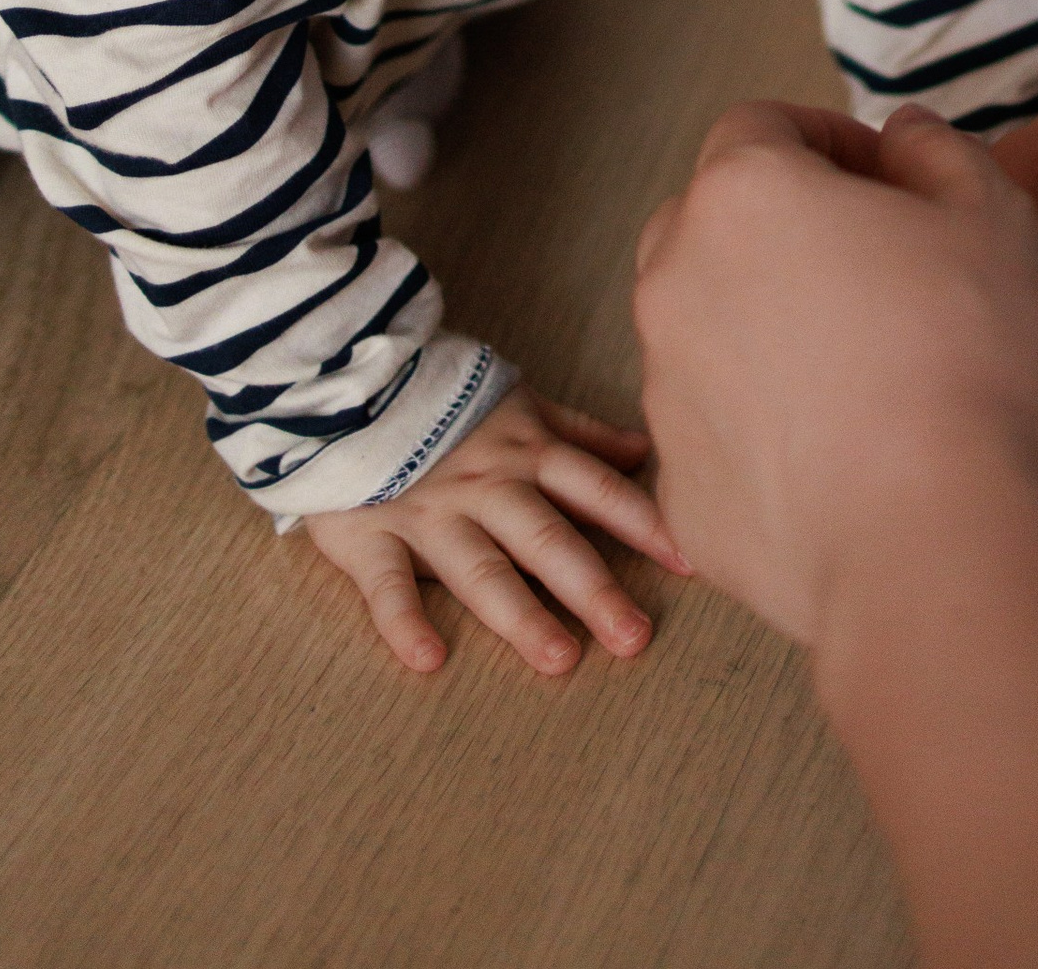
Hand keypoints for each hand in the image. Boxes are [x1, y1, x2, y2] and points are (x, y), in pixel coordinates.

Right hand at [306, 381, 689, 676]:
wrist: (347, 378)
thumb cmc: (444, 401)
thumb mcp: (518, 404)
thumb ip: (579, 433)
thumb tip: (640, 450)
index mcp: (524, 453)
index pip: (595, 490)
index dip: (643, 523)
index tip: (691, 561)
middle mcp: (486, 486)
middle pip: (546, 539)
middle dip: (592, 588)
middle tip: (634, 638)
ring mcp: (429, 512)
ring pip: (481, 567)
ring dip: (519, 614)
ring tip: (559, 659)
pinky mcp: (371, 535)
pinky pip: (387, 583)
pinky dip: (404, 620)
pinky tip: (429, 659)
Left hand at [632, 100, 1037, 649]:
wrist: (938, 547)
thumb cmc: (972, 363)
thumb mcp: (994, 213)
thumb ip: (937, 150)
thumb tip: (904, 139)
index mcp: (742, 196)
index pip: (760, 126)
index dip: (827, 138)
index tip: (883, 178)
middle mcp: (676, 283)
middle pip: (709, 223)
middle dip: (777, 229)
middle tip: (868, 268)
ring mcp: (667, 393)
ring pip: (704, 329)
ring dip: (765, 328)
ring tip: (862, 371)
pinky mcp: (682, 493)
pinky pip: (715, 433)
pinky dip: (763, 429)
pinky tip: (842, 453)